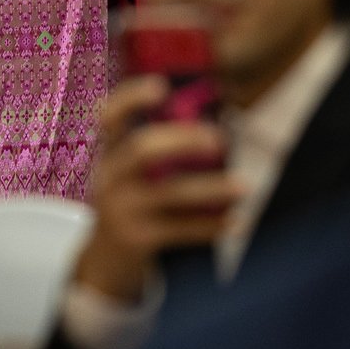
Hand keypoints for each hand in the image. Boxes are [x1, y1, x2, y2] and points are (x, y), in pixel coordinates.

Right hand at [70, 79, 239, 302]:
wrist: (105, 263)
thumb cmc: (131, 207)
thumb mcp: (129, 177)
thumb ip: (157, 154)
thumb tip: (219, 126)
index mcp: (109, 155)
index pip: (109, 117)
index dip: (130, 98)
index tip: (161, 85)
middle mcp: (109, 178)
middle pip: (142, 149)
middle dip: (182, 140)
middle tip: (219, 138)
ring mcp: (122, 210)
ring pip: (169, 193)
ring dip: (211, 188)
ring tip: (244, 186)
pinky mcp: (137, 239)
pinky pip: (180, 230)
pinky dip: (211, 226)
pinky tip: (236, 222)